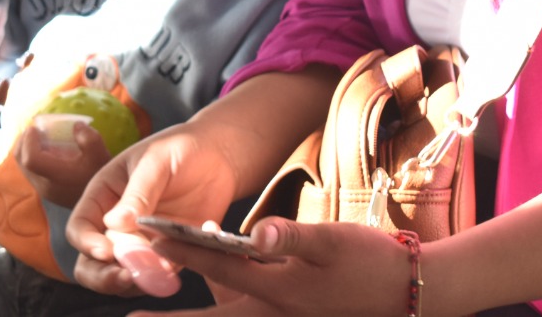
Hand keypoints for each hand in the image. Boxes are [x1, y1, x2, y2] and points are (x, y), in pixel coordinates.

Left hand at [17, 118, 110, 208]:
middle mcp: (44, 185)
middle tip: (34, 128)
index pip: (31, 159)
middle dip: (23, 141)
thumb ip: (88, 137)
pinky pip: (30, 171)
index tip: (35, 127)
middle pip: (21, 161)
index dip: (29, 141)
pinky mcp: (45, 190)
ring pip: (23, 167)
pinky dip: (31, 157)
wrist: (102, 201)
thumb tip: (75, 125)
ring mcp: (43, 190)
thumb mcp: (100, 154)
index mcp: (56, 176)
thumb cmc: (100, 176)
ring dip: (25, 149)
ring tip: (38, 137)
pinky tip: (46, 149)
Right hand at [66, 125, 240, 297]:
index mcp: (103, 197)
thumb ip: (138, 192)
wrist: (219, 154)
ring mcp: (141, 241)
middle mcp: (117, 225)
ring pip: (124, 273)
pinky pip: (159, 273)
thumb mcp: (155, 161)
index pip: (80, 228)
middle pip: (93, 262)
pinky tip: (175, 272)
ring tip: (153, 278)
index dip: (86, 243)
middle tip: (125, 278)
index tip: (106, 251)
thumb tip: (115, 224)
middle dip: (104, 276)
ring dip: (134, 281)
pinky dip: (163, 278)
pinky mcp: (168, 251)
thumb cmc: (180, 147)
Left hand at [137, 218, 415, 316]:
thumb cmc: (371, 263)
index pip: (215, 264)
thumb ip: (291, 237)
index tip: (146, 237)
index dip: (179, 249)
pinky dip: (228, 303)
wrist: (409, 293)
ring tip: (168, 297)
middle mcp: (271, 312)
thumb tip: (253, 232)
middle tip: (132, 315)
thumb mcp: (333, 242)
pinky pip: (247, 314)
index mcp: (275, 289)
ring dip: (200, 311)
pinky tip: (223, 288)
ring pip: (228, 314)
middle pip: (210, 313)